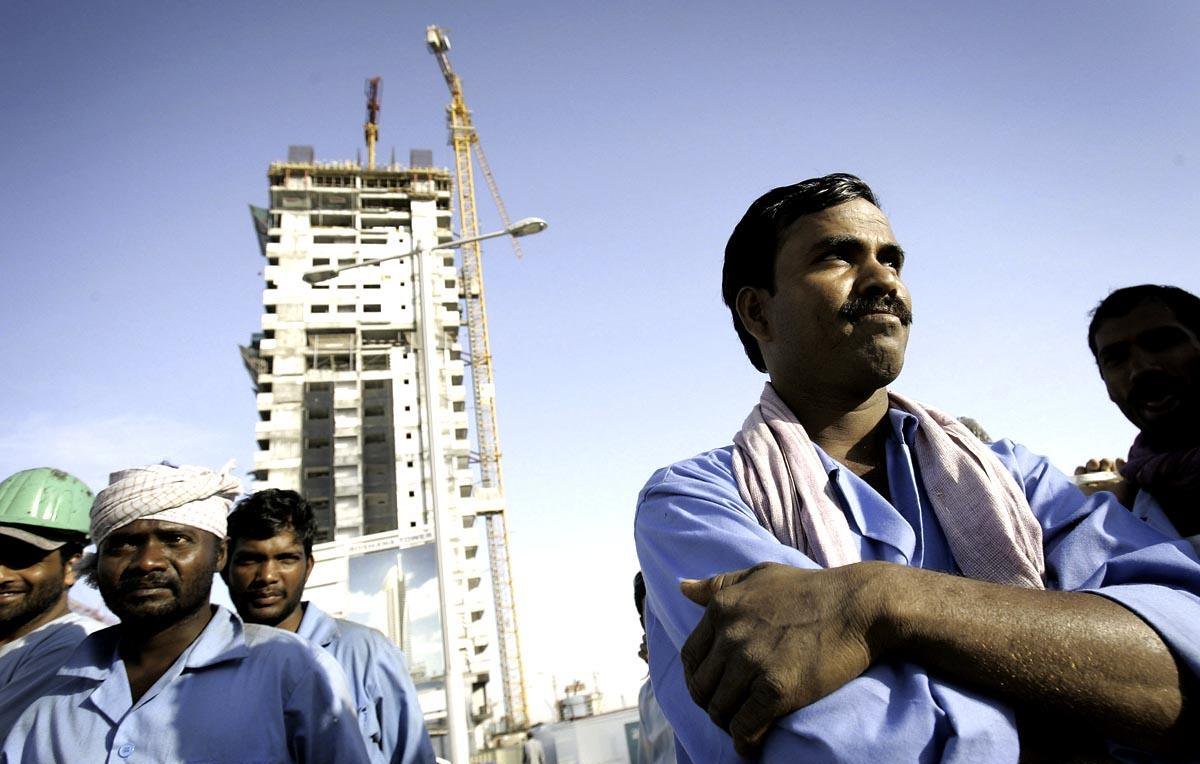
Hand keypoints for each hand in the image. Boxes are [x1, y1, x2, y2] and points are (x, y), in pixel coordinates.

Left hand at [679, 561, 892, 756]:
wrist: (858, 605)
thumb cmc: (811, 588)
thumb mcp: (760, 575)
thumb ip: (719, 583)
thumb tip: (682, 588)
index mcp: (722, 608)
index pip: (690, 657)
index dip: (699, 676)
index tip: (715, 686)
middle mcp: (730, 635)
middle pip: (700, 687)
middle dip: (712, 703)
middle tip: (731, 711)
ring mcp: (752, 663)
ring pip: (719, 710)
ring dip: (728, 724)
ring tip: (743, 727)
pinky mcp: (776, 689)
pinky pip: (745, 727)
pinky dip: (745, 742)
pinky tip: (752, 745)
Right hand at [1072, 457, 1132, 503]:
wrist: (1104, 515)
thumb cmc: (1119, 503)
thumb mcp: (1129, 487)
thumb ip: (1126, 472)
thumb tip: (1118, 459)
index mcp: (1116, 481)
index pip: (1115, 467)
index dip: (1114, 463)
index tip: (1117, 462)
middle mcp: (1103, 481)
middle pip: (1102, 465)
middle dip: (1104, 462)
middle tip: (1105, 464)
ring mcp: (1091, 483)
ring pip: (1089, 467)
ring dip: (1092, 463)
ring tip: (1094, 466)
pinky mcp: (1079, 486)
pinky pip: (1078, 473)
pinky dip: (1081, 470)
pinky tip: (1086, 472)